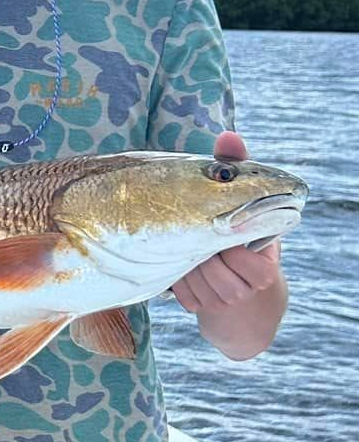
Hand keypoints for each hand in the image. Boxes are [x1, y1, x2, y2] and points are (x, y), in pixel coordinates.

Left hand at [172, 130, 283, 314]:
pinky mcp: (202, 308)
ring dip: (185, 258)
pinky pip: (179, 287)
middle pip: (209, 254)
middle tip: (194, 230)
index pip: (235, 237)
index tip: (210, 219)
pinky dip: (177, 275)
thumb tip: (228, 134)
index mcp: (265, 257)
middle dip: (199, 241)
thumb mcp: (244, 206)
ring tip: (192, 248)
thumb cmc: (241, 237)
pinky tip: (184, 266)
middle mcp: (252, 282)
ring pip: (191, 271)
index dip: (218, 227)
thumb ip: (237, 169)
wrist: (243, 301)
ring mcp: (227, 298)